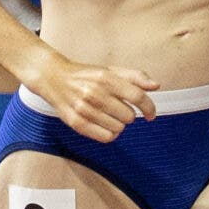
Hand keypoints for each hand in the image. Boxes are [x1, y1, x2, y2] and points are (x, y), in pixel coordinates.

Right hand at [25, 49, 158, 143]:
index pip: (137, 97)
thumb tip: (156, 85)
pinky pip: (106, 137)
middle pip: (129, 116)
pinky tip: (103, 124)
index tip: (151, 115)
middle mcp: (95, 93)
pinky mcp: (76, 123)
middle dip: (127, 114)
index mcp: (106, 78)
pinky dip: (109, 134)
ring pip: (118, 129)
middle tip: (117, 108)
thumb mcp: (110, 70)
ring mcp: (84, 109)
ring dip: (117, 124)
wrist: (53, 77)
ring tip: (106, 114)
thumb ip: (135, 77)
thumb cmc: (86, 75)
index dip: (149, 108)